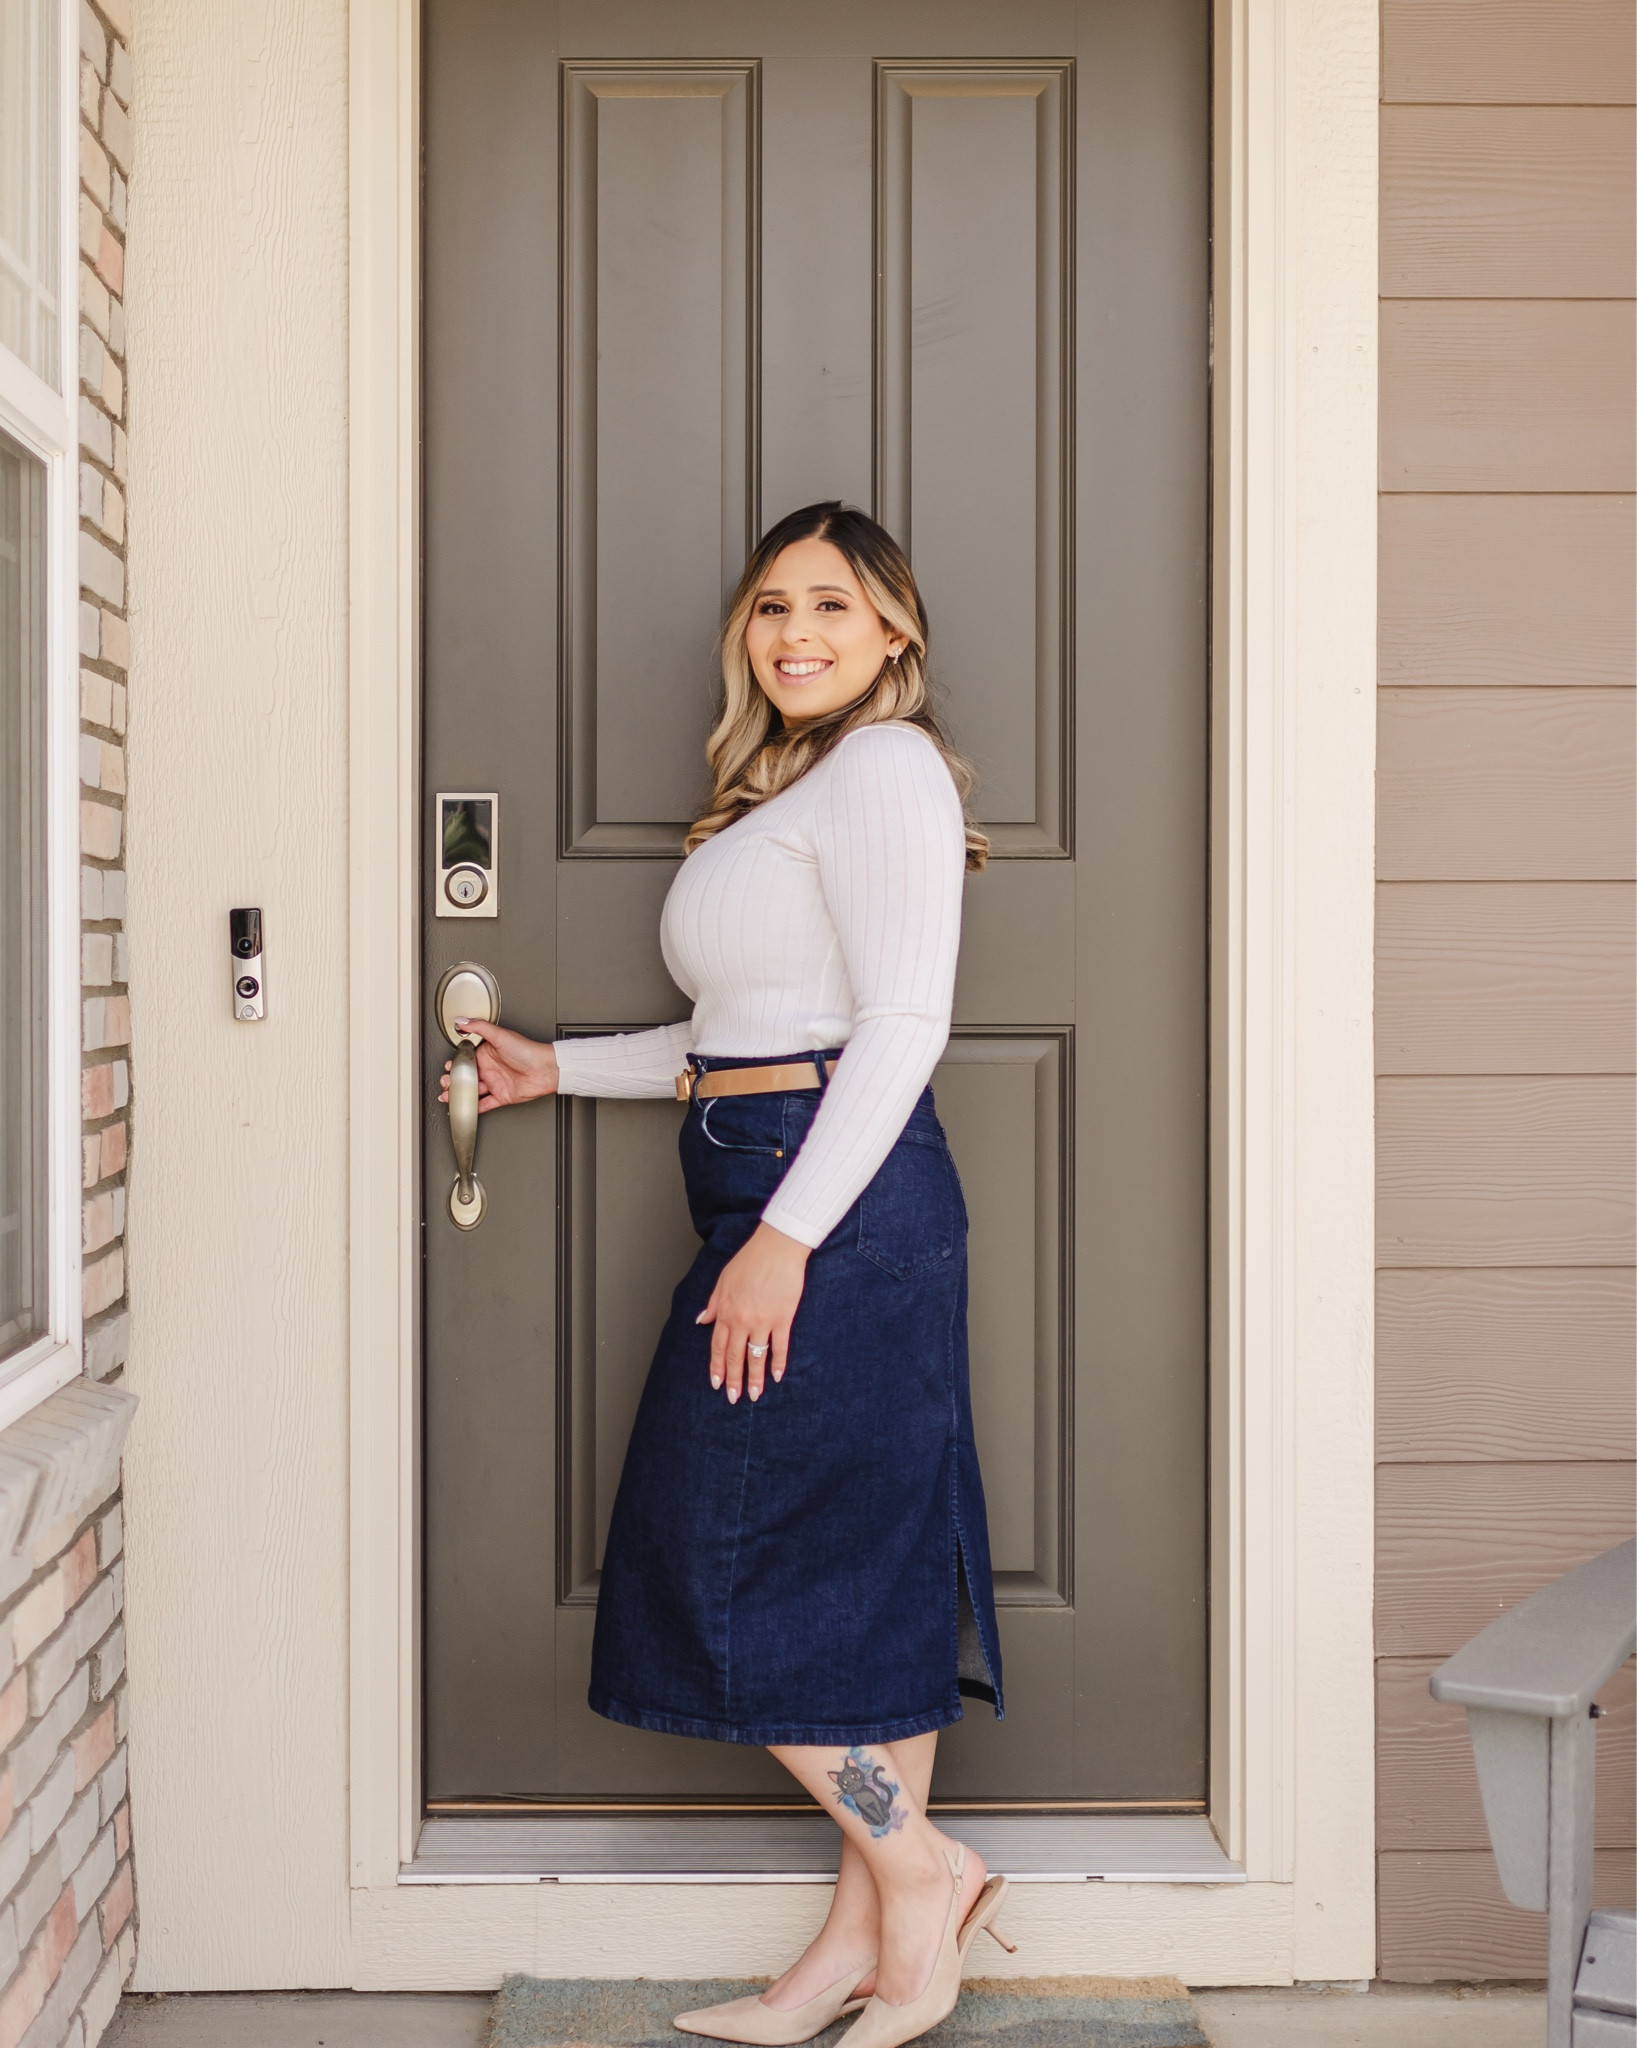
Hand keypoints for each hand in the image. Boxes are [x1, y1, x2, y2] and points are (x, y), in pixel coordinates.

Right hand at [437, 1018, 558, 1111]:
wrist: (547, 1069)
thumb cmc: (528, 1050)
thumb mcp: (501, 1035)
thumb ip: (479, 1027)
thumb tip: (461, 1021)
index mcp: (487, 1053)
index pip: (465, 1060)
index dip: (454, 1064)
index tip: (446, 1068)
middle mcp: (490, 1068)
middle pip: (466, 1077)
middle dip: (453, 1081)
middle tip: (446, 1083)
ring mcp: (495, 1083)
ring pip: (472, 1091)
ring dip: (459, 1094)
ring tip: (448, 1096)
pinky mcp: (502, 1096)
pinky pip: (485, 1104)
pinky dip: (474, 1108)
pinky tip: (465, 1109)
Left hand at [697, 1222, 809, 1403]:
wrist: (777, 1248)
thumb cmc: (750, 1260)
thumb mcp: (723, 1280)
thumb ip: (713, 1304)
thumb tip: (701, 1321)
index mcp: (725, 1311)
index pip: (718, 1346)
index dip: (717, 1367)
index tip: (717, 1384)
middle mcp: (742, 1320)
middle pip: (735, 1356)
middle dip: (733, 1380)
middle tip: (734, 1398)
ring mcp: (763, 1320)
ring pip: (756, 1356)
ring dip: (755, 1378)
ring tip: (755, 1395)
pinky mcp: (782, 1318)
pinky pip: (779, 1346)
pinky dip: (778, 1363)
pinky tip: (778, 1376)